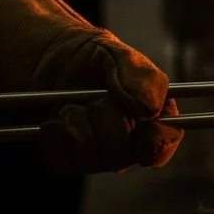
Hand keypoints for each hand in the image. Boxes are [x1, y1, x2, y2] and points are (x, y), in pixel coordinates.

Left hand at [34, 32, 182, 173]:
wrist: (46, 59)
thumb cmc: (88, 55)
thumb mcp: (115, 53)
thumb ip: (139, 74)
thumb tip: (150, 107)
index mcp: (153, 114)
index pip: (167, 139)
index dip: (158, 139)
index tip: (144, 123)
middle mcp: (130, 141)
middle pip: (123, 151)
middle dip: (104, 117)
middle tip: (95, 96)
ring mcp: (99, 155)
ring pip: (90, 155)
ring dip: (75, 121)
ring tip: (71, 103)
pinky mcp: (69, 160)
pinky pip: (62, 158)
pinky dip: (54, 132)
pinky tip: (56, 117)